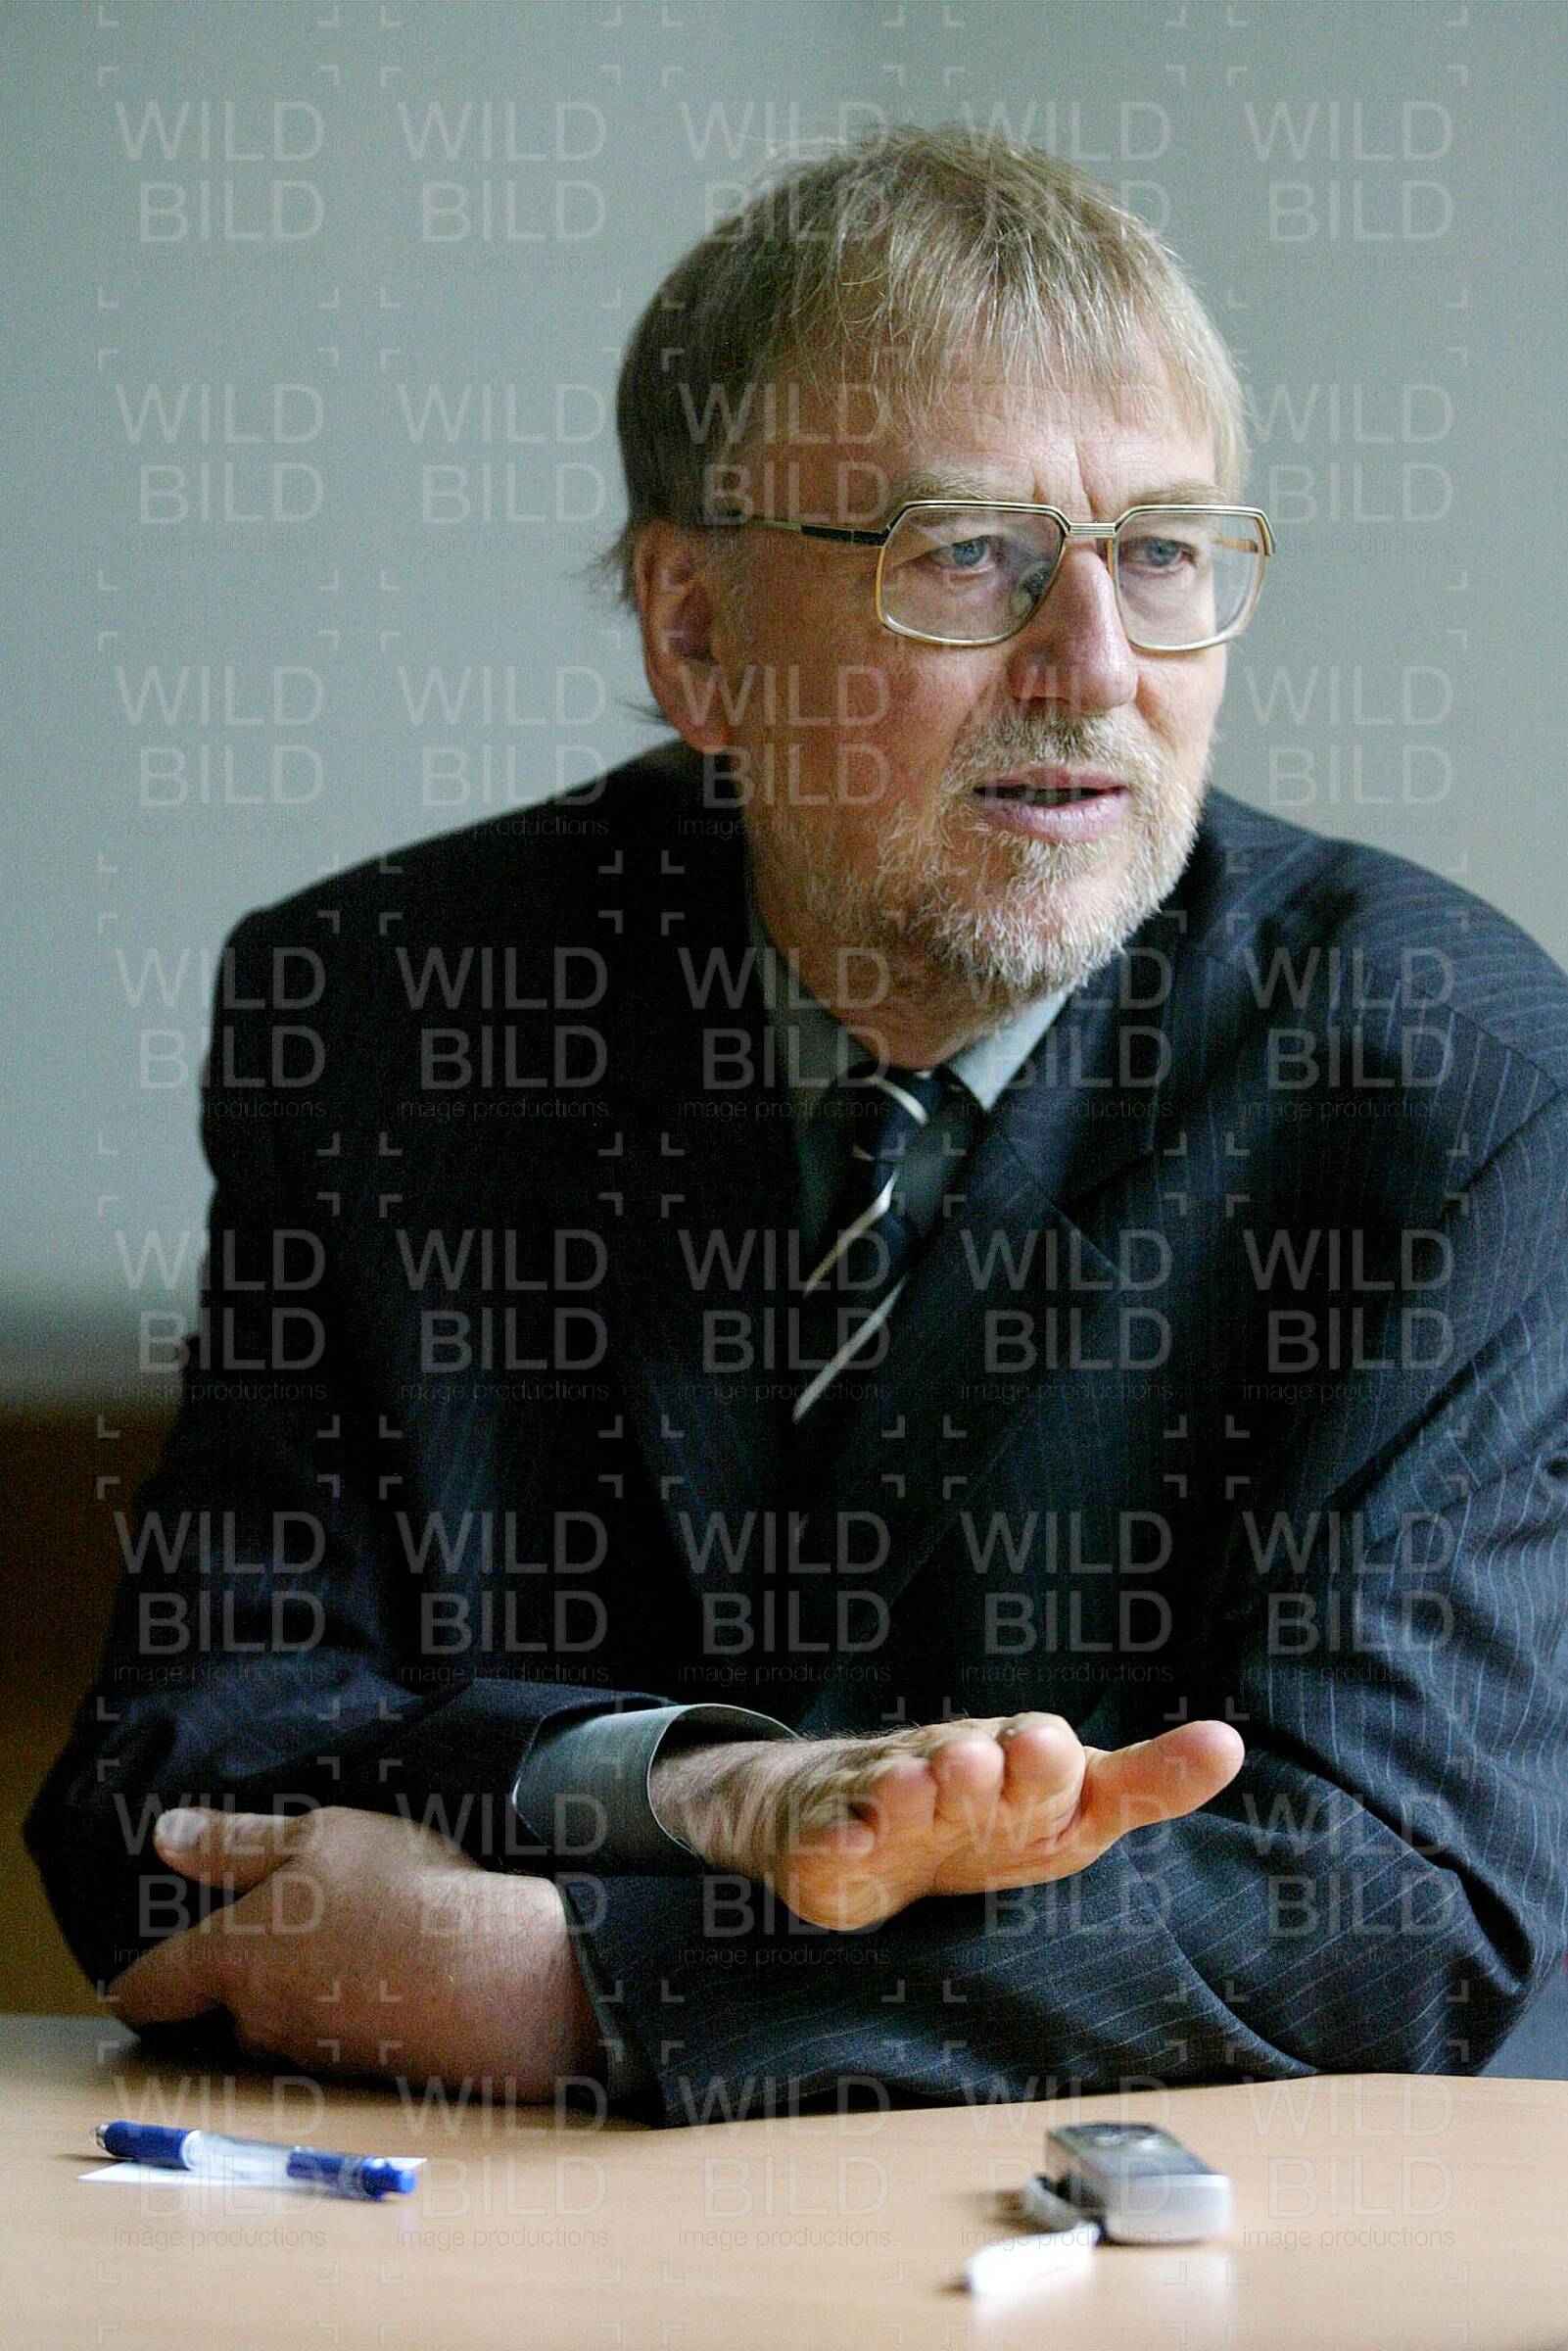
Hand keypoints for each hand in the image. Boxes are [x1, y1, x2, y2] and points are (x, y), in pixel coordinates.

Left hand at [105, 1806, 599, 2094]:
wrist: (497, 1978)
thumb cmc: (402, 1892)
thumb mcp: (320, 1836)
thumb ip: (233, 1842)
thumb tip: (164, 1835)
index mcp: (233, 1959)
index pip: (149, 1990)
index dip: (135, 1984)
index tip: (136, 1980)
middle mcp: (259, 2021)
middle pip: (221, 2009)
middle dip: (241, 1977)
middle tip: (289, 1928)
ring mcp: (311, 2056)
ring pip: (280, 2026)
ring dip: (301, 1994)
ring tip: (355, 1945)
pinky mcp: (361, 2077)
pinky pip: (333, 2042)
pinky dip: (349, 2014)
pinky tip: (393, 1978)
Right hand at [650, 1712, 1244, 1929]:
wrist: (860, 1816)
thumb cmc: (989, 1813)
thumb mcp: (1071, 1808)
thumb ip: (1147, 1782)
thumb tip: (1231, 1743)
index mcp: (1017, 1766)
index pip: (1041, 1755)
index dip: (1044, 1758)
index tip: (1051, 1750)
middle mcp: (952, 1769)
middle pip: (967, 1762)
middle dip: (976, 1764)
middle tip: (980, 1764)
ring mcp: (886, 1797)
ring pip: (898, 1788)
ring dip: (909, 1790)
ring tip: (918, 1789)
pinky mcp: (832, 1833)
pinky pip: (833, 1832)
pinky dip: (840, 1836)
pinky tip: (850, 1841)